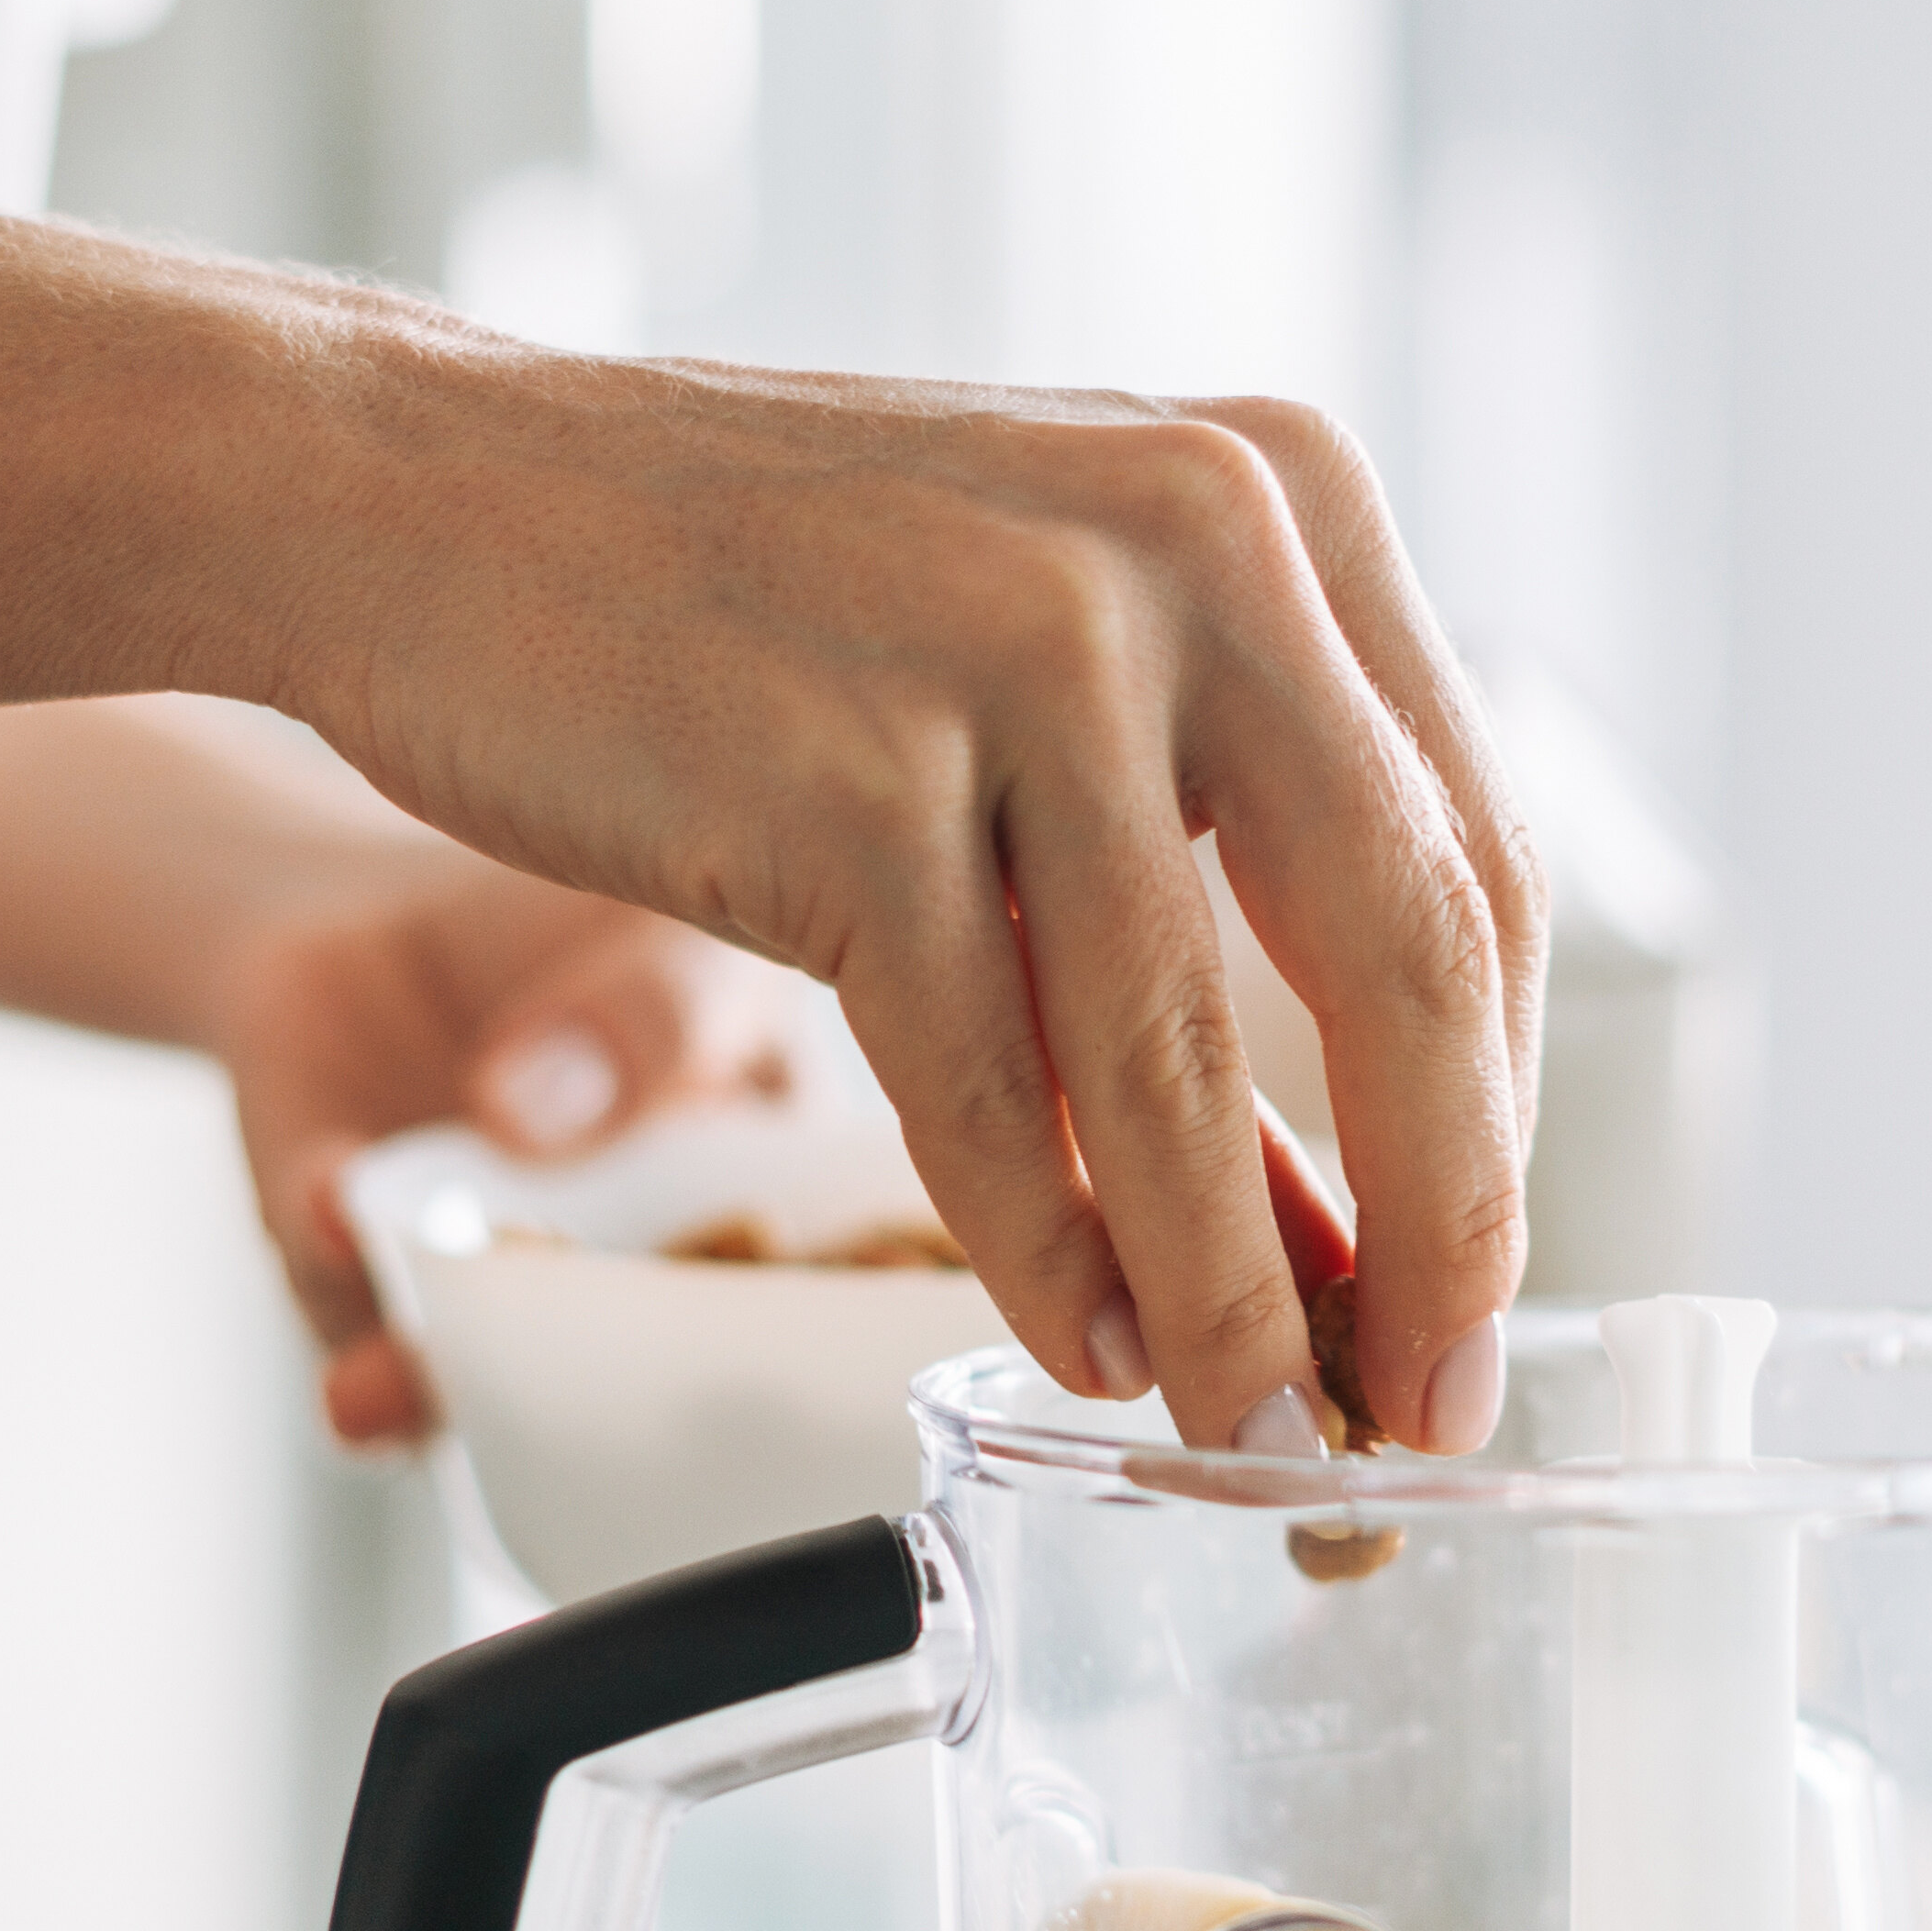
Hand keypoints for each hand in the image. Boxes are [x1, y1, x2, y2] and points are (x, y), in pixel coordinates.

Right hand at [251, 356, 1543, 1455]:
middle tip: (1425, 1413)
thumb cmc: (751, 594)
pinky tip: (1081, 1340)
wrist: (429, 495)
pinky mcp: (848, 776)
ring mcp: (1019, 649)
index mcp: (1282, 495)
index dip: (1502, 1114)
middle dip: (1435, 1236)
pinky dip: (1046, 1248)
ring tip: (1247, 1435)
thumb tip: (1355, 1227)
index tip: (1481, 1294)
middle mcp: (1191, 538)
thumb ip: (1212, 898)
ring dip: (1230, 1293)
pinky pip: (986, 1081)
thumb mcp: (1044, 664)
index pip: (1476, 858)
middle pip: (1403, 958)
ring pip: (1184, 1056)